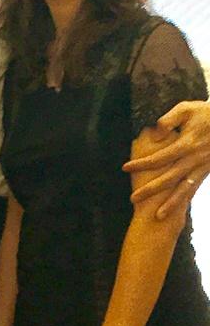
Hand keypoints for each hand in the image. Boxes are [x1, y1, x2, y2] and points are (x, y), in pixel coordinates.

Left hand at [123, 100, 209, 217]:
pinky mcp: (208, 171)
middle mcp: (194, 159)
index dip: (142, 164)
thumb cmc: (205, 112)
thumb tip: (155, 133)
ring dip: (172, 203)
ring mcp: (203, 167)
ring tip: (158, 216)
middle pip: (169, 178)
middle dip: (151, 190)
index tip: (125, 168)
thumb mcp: (186, 109)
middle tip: (133, 198)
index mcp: (187, 144)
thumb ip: (168, 120)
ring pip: (185, 189)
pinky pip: (195, 188)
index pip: (159, 158)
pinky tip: (175, 208)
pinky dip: (185, 199)